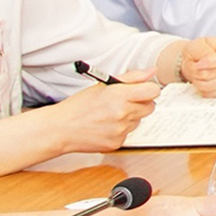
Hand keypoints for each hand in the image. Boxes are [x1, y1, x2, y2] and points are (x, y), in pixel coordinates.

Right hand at [33, 79, 162, 157]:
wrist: (61, 129)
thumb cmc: (79, 106)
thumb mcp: (103, 85)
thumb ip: (131, 78)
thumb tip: (151, 72)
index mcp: (120, 96)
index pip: (153, 91)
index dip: (149, 89)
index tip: (142, 90)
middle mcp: (123, 114)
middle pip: (150, 107)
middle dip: (141, 103)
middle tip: (124, 102)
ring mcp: (121, 130)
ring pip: (139, 121)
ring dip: (130, 117)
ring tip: (110, 114)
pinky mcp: (117, 143)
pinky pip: (128, 133)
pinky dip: (120, 129)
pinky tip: (106, 126)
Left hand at [170, 38, 215, 95]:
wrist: (199, 61)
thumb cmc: (199, 51)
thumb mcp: (196, 45)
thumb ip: (201, 51)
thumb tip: (204, 63)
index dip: (207, 63)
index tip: (197, 64)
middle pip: (209, 75)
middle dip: (196, 72)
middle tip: (194, 67)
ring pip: (208, 86)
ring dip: (197, 81)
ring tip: (197, 74)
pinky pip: (210, 94)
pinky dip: (202, 89)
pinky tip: (203, 82)